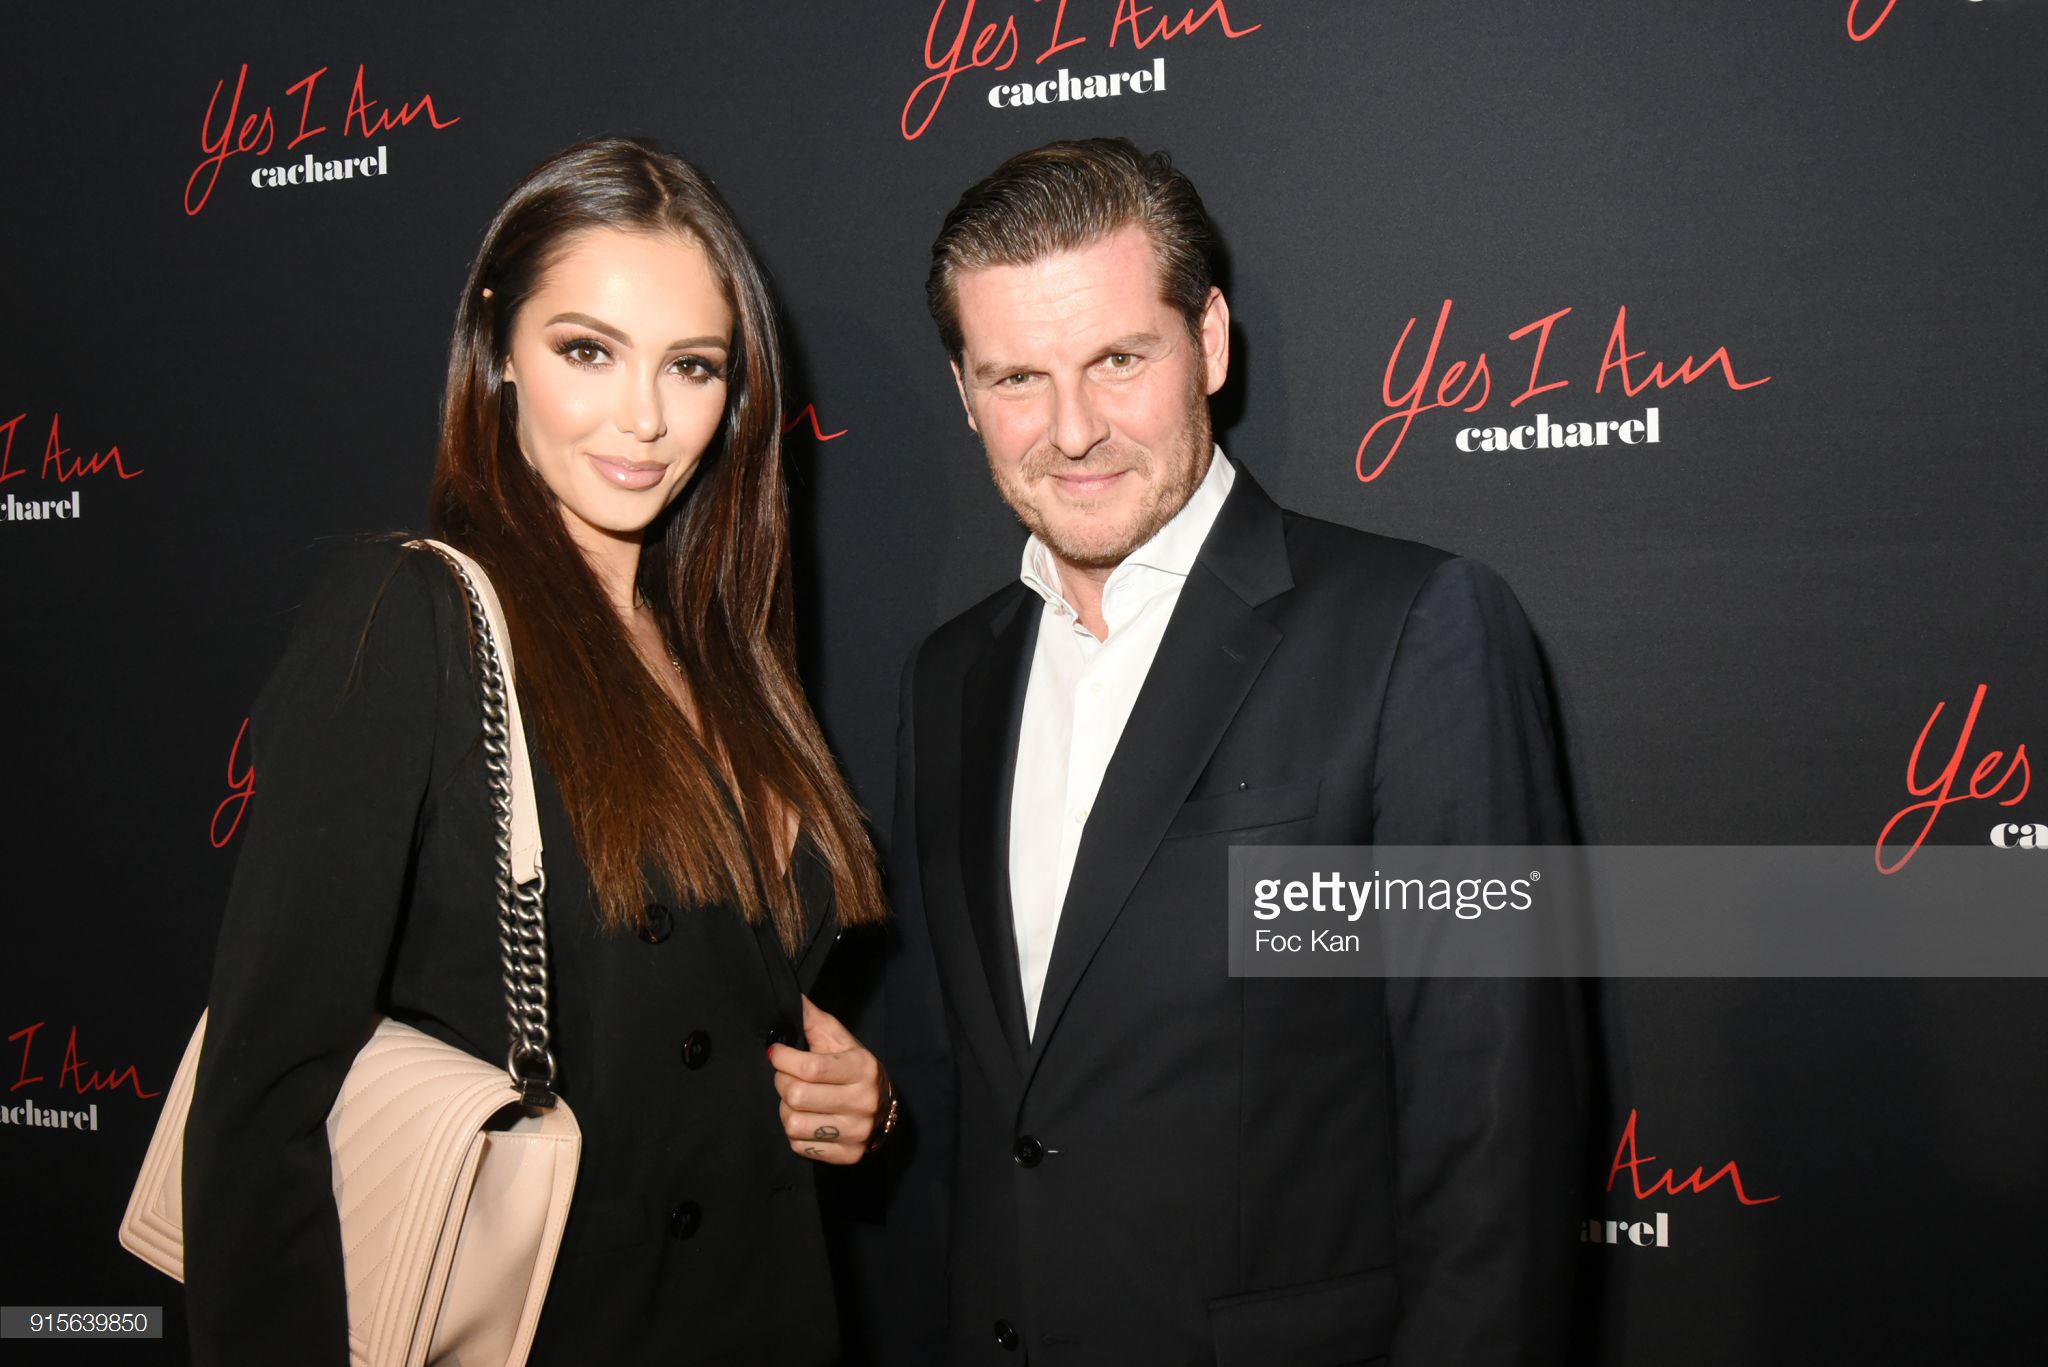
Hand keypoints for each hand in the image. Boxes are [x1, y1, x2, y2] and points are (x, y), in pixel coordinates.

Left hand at [768, 995, 889, 1164]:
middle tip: (786, 1077)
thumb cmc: (855, 1069)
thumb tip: (792, 998)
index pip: (810, 1067)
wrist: (883, 1108)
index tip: (776, 1052)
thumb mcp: (841, 1041)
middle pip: (796, 1096)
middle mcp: (863, 1102)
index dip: (783, 1059)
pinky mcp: (848, 1155)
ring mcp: (857, 1133)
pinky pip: (799, 1146)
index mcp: (862, 1069)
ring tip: (796, 1101)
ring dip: (786, 1110)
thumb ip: (814, 1021)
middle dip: (782, 1083)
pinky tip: (807, 1119)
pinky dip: (795, 1133)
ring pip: (794, 1124)